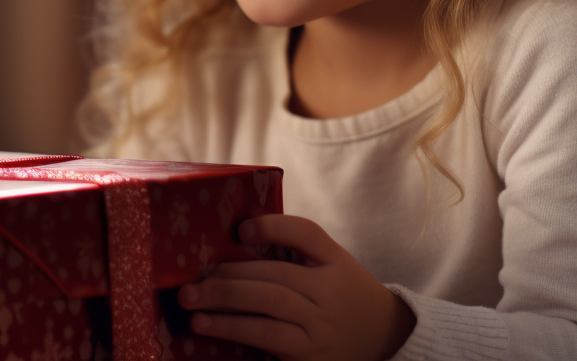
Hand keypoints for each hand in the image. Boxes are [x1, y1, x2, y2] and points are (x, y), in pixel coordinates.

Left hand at [177, 214, 415, 360]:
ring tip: (193, 309)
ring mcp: (320, 326)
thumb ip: (295, 245)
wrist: (384, 337)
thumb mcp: (331, 263)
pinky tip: (214, 330)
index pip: (307, 234)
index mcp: (334, 261)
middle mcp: (329, 292)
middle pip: (276, 278)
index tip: (241, 229)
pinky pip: (270, 342)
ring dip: (226, 309)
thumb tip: (239, 230)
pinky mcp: (310, 355)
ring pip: (270, 312)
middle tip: (192, 283)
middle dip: (230, 279)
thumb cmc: (343, 293)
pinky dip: (239, 334)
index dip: (273, 227)